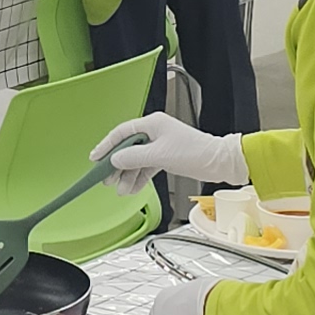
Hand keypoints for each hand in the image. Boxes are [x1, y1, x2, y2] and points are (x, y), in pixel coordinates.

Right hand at [94, 113, 244, 188]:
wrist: (219, 162)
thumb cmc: (195, 152)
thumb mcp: (159, 155)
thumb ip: (134, 157)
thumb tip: (115, 160)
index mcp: (152, 124)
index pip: (121, 133)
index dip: (106, 146)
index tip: (95, 159)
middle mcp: (154, 132)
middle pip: (127, 148)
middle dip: (117, 166)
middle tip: (107, 180)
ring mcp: (160, 145)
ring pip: (136, 161)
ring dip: (128, 176)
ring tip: (121, 190)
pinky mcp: (166, 157)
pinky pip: (147, 167)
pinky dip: (139, 178)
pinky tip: (133, 188)